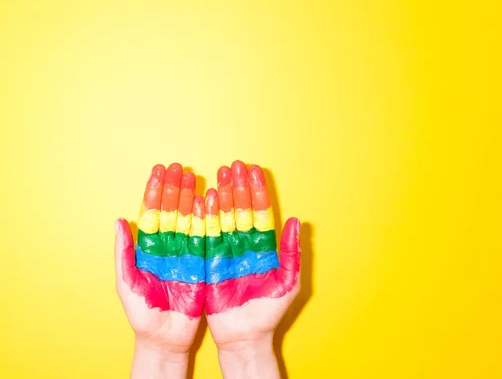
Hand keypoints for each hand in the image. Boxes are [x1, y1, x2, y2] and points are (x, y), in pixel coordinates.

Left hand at [115, 163, 204, 377]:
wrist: (164, 338)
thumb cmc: (141, 314)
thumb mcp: (127, 283)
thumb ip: (124, 253)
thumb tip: (119, 221)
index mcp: (147, 249)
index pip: (152, 213)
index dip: (155, 192)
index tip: (159, 171)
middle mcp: (166, 247)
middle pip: (171, 211)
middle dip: (174, 188)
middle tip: (179, 167)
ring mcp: (184, 254)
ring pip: (188, 220)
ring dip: (190, 198)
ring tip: (193, 176)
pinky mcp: (200, 264)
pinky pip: (204, 237)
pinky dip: (206, 219)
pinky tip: (208, 200)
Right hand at [204, 160, 300, 378]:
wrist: (245, 335)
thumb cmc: (269, 311)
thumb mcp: (287, 282)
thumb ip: (291, 251)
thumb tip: (296, 220)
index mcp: (264, 246)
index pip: (260, 212)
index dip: (257, 191)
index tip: (253, 170)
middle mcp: (244, 244)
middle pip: (240, 209)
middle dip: (237, 186)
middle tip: (233, 165)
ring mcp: (226, 250)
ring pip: (224, 217)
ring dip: (222, 194)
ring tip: (220, 173)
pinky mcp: (210, 260)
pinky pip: (208, 234)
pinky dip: (206, 216)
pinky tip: (205, 198)